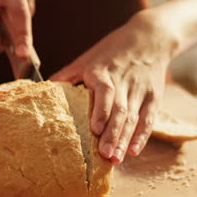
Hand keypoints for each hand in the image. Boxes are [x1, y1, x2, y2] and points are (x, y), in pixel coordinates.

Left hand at [50, 12, 177, 162]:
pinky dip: (143, 135)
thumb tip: (42, 89)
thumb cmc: (113, 50)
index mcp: (104, 72)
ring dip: (125, 139)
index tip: (95, 129)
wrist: (150, 37)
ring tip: (116, 158)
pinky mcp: (154, 96)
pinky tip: (135, 150)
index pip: (105, 92)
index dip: (101, 111)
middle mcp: (124, 82)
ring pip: (134, 117)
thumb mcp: (88, 58)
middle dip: (113, 134)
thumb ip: (67, 75)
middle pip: (120, 110)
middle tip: (105, 155)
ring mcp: (140, 90)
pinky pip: (149, 118)